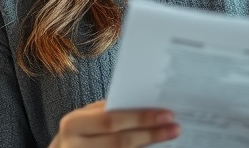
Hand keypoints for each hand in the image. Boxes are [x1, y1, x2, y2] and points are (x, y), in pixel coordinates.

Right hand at [48, 100, 179, 147]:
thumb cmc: (78, 133)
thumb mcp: (85, 119)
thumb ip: (108, 112)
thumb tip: (145, 105)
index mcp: (73, 124)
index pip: (112, 120)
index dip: (140, 118)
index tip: (166, 114)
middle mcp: (75, 146)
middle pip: (121, 141)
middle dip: (150, 133)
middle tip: (175, 127)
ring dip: (149, 145)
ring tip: (170, 136)